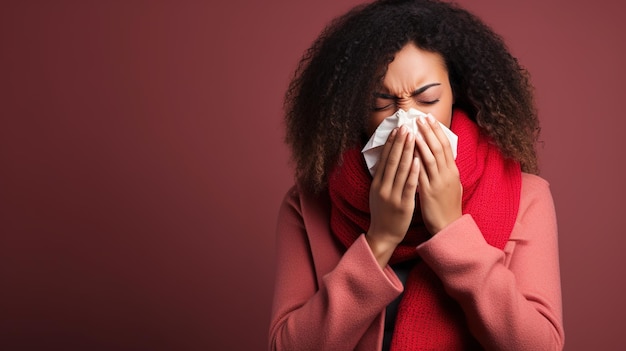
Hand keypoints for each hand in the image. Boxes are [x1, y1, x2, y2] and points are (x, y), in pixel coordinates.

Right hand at [366, 125, 420, 267]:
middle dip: (400, 142)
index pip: (384, 159)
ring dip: (407, 152)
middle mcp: (383, 187)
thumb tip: (387, 159)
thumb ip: (383, 177)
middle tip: (406, 126)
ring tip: (413, 136)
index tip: (397, 129)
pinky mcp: (403, 204)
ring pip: (401, 170)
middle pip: (392, 161)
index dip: (391, 143)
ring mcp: (392, 196)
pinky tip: (418, 160)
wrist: (383, 235)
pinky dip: (413, 172)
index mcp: (377, 183)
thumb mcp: (378, 193)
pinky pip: (409, 186)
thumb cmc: (383, 213)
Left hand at [414, 115, 462, 234]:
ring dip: (422, 141)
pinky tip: (410, 151)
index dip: (437, 131)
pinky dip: (417, 161)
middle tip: (420, 117)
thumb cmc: (447, 207)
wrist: (448, 226)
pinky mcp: (429, 192)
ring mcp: (439, 182)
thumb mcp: (452, 185)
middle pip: (439, 148)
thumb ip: (446, 171)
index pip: (446, 146)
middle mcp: (447, 174)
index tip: (429, 119)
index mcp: (453, 172)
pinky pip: (422, 173)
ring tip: (414, 128)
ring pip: (431, 158)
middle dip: (429, 131)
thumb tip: (442, 157)